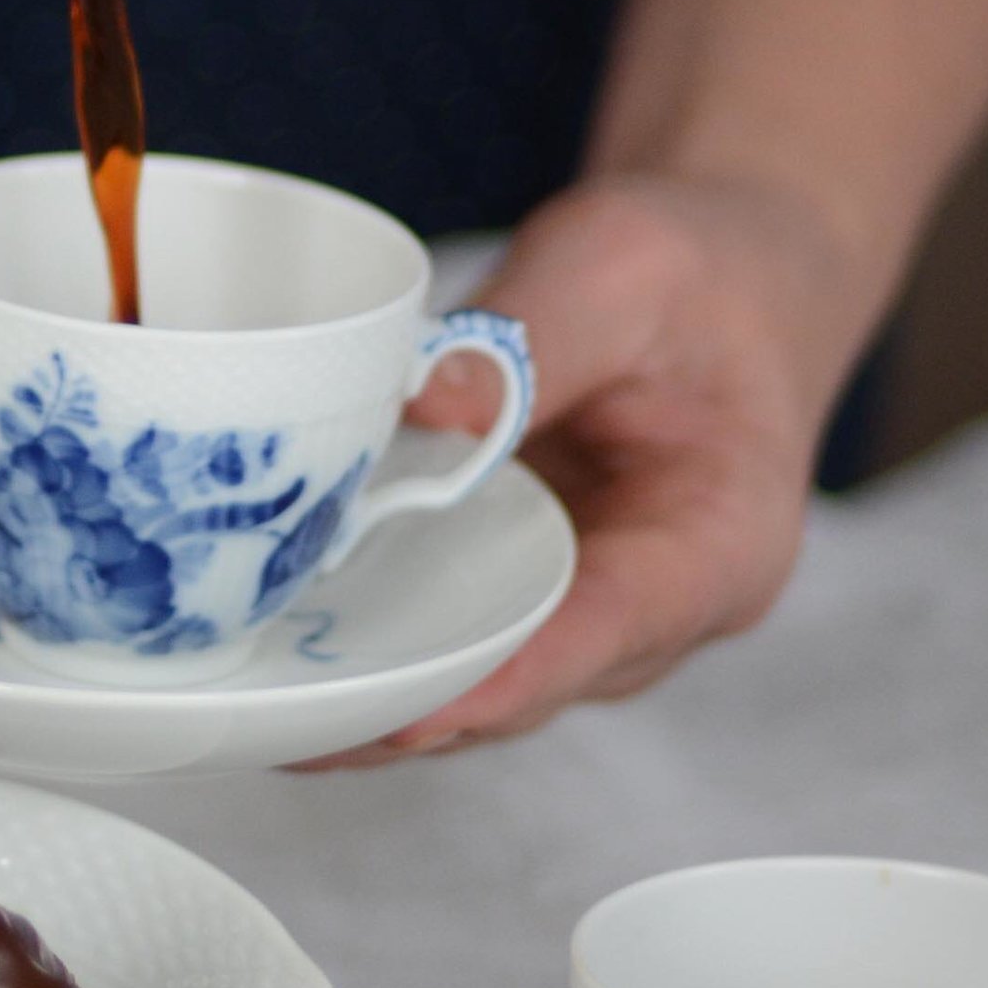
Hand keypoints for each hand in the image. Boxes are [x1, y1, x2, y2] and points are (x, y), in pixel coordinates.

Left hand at [293, 170, 873, 765]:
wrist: (724, 271)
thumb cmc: (697, 271)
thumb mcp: (625, 270)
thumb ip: (539, 334)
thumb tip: (429, 401)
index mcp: (720, 542)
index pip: (609, 631)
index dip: (504, 681)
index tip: (407, 715)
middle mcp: (663, 603)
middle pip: (531, 679)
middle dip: (413, 709)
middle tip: (289, 717)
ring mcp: (596, 601)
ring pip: (487, 674)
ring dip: (384, 696)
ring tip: (263, 711)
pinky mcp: (536, 577)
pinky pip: (460, 623)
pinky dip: (383, 638)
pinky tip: (283, 648)